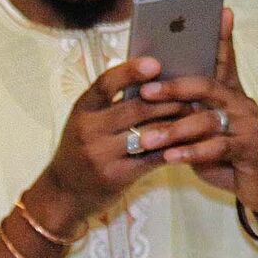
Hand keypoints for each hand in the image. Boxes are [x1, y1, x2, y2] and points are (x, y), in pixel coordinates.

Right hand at [35, 56, 190, 233]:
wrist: (63, 193)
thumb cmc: (80, 150)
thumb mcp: (85, 121)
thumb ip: (109, 104)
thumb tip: (151, 81)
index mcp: (82, 109)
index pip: (105, 83)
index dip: (130, 71)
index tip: (156, 64)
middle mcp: (90, 129)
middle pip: (136, 108)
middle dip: (169, 100)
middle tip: (192, 95)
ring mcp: (102, 154)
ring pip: (149, 133)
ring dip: (176, 124)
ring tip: (195, 116)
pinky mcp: (117, 176)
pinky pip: (152, 159)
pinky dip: (172, 149)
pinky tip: (187, 143)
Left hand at [135, 9, 257, 228]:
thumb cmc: (225, 153)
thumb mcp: (205, 129)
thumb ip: (187, 110)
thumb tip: (150, 94)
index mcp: (230, 93)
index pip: (224, 59)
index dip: (221, 36)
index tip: (219, 12)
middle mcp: (241, 103)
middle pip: (208, 85)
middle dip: (174, 87)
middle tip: (146, 91)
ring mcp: (248, 125)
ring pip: (208, 119)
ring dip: (176, 129)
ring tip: (149, 138)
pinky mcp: (251, 148)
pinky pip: (218, 147)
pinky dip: (192, 152)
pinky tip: (171, 157)